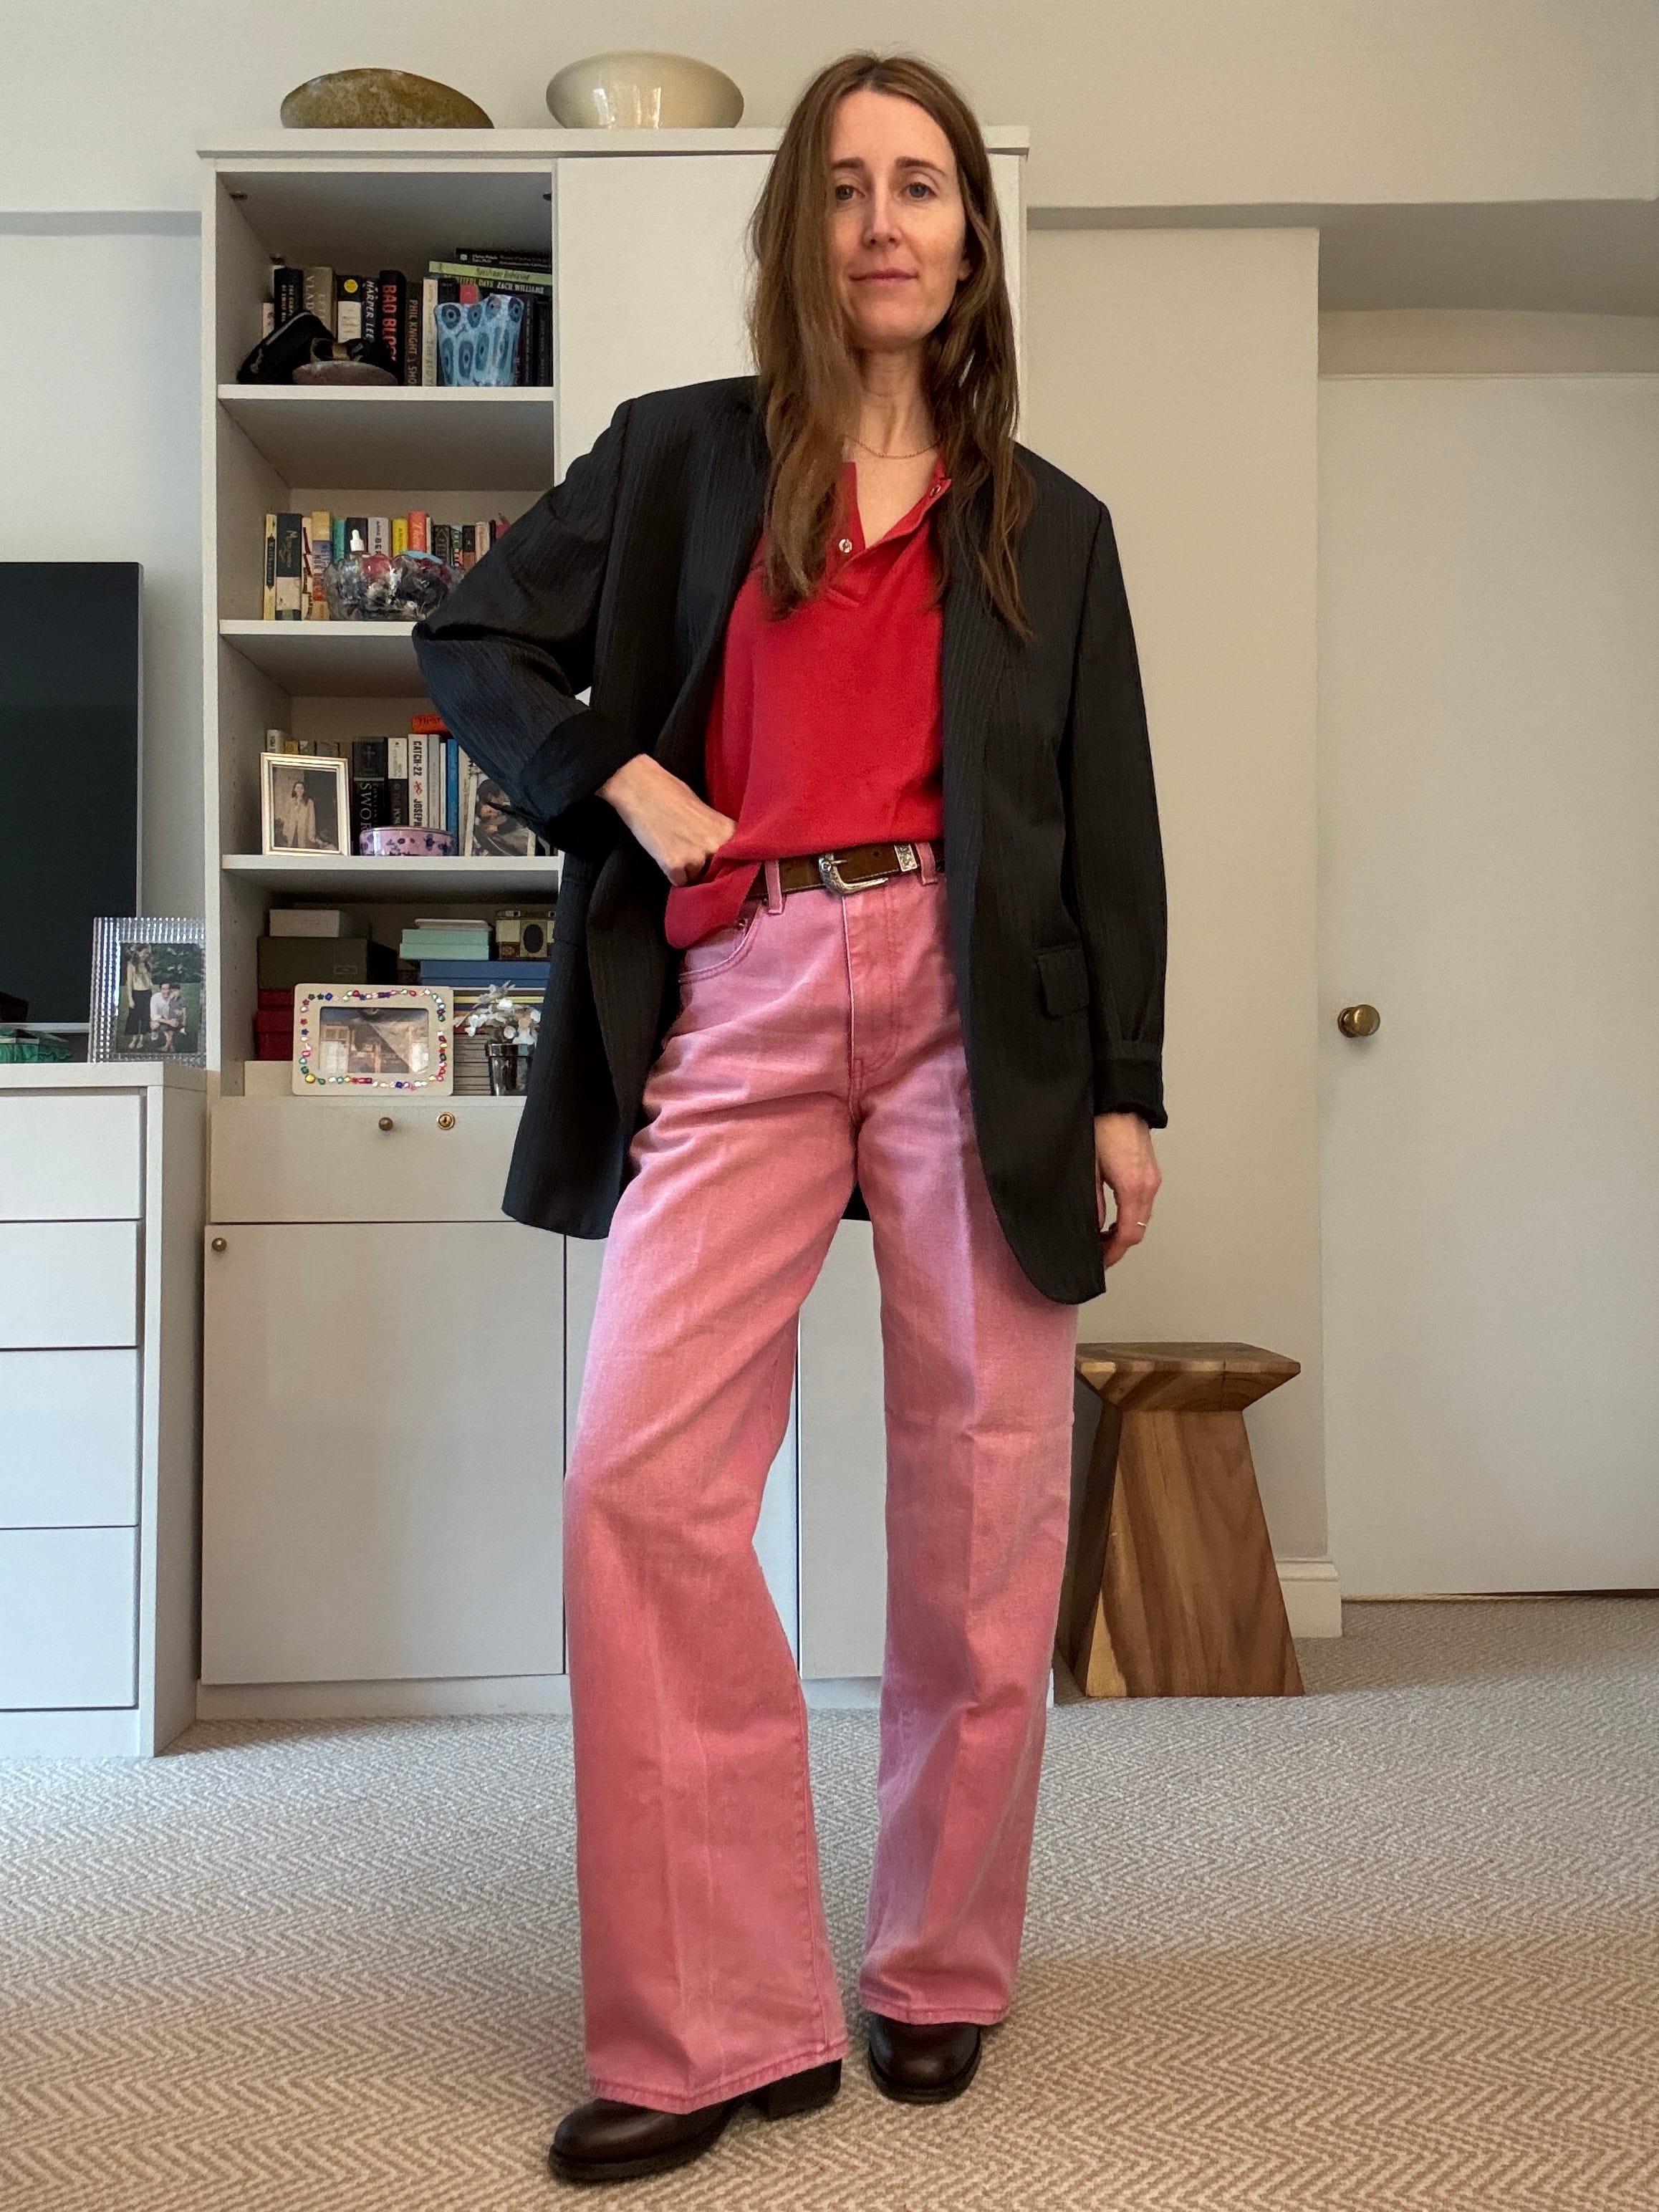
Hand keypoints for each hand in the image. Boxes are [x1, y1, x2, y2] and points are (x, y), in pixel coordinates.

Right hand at [598, 754, 735, 885]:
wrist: (641, 788)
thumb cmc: (673, 794)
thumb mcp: (708, 812)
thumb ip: (720, 835)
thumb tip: (726, 855)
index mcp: (729, 831)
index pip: (739, 862)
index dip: (729, 866)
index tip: (723, 867)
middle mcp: (716, 846)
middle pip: (719, 875)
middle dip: (709, 871)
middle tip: (693, 855)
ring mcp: (695, 858)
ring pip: (697, 879)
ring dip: (688, 871)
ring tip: (675, 848)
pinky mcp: (674, 866)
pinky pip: (679, 882)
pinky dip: (672, 874)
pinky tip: (665, 854)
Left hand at [1094, 1111, 1160, 1267]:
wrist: (1120, 1100)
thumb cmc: (1103, 1126)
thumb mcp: (1088, 1167)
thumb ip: (1092, 1202)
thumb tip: (1093, 1227)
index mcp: (1133, 1187)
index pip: (1128, 1234)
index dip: (1113, 1253)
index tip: (1100, 1262)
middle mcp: (1148, 1185)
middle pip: (1139, 1230)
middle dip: (1118, 1246)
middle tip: (1098, 1254)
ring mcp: (1152, 1178)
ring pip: (1143, 1218)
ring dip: (1125, 1231)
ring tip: (1102, 1238)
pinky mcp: (1150, 1172)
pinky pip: (1144, 1204)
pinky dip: (1130, 1216)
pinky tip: (1114, 1217)